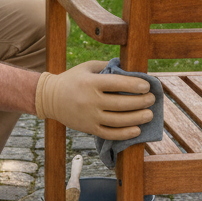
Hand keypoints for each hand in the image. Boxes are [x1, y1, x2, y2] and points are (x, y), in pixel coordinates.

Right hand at [34, 60, 155, 139]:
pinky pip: (110, 134)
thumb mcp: (87, 67)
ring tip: (149, 114)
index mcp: (91, 82)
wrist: (50, 98)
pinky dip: (125, 134)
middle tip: (152, 100)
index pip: (117, 84)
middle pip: (121, 104)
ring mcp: (90, 117)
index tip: (147, 86)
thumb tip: (129, 69)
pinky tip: (137, 130)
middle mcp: (90, 100)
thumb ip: (107, 66)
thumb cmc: (72, 79)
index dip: (135, 85)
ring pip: (118, 121)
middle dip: (141, 102)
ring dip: (137, 118)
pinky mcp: (89, 128)